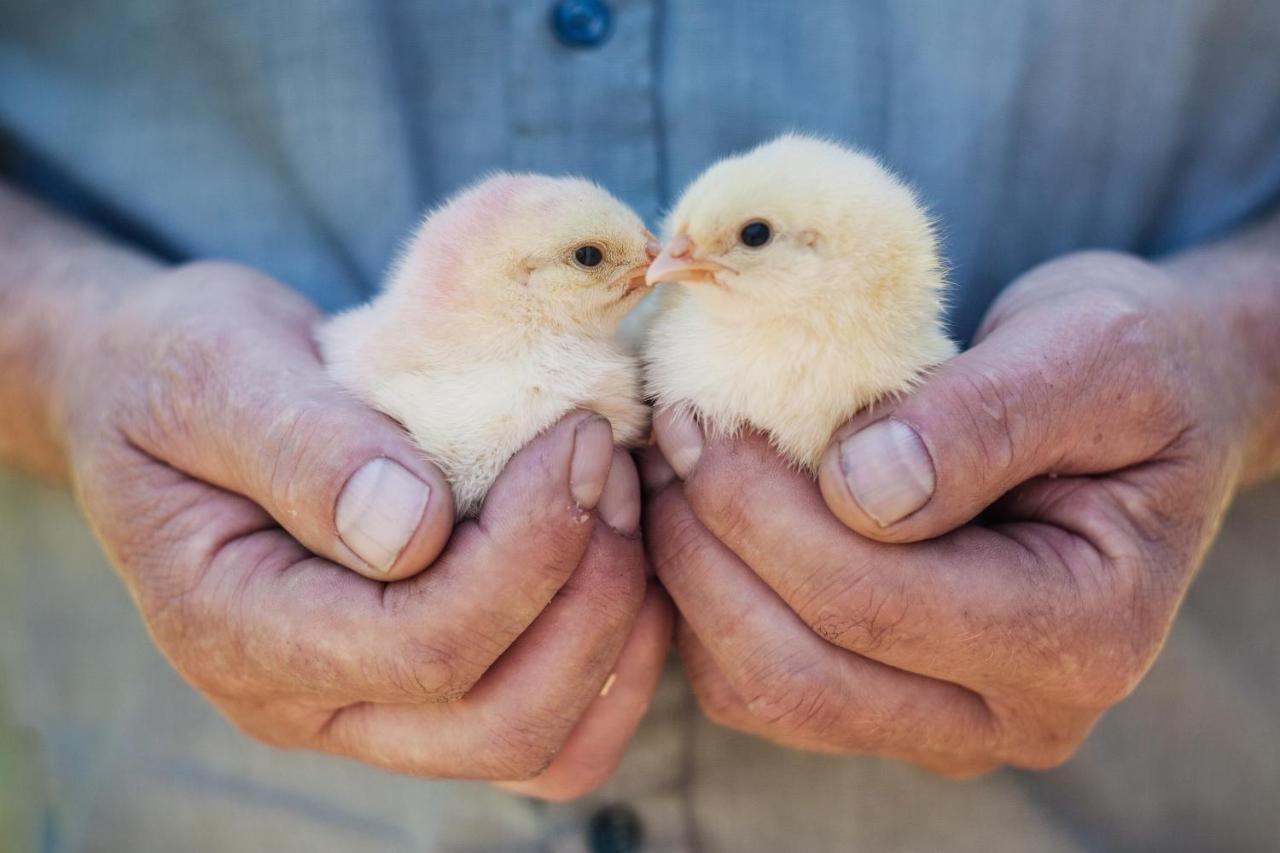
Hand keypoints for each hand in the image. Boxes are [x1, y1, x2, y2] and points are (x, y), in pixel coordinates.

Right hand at [58, 261, 670, 798]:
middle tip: (611, 464)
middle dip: (590, 593)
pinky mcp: (426, 689)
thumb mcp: (213, 372)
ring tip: (623, 498)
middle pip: (500, 721)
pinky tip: (621, 549)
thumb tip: (412, 529)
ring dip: (614, 630)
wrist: (162, 393)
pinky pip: (552, 725)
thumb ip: (301, 448)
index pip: (424, 648)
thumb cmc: (178, 370)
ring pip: (539, 743)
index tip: (577, 433)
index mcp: (236, 632)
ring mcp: (371, 710)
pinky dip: (612, 655)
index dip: (530, 547)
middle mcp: (308, 704)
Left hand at [646, 251, 1253, 774]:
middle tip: (665, 435)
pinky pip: (759, 683)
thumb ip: (985, 419)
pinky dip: (705, 604)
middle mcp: (1014, 714)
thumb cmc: (1128, 370)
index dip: (757, 509)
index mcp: (1082, 635)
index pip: (872, 601)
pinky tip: (698, 511)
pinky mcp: (887, 703)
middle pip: (800, 670)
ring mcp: (945, 721)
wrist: (1143, 410)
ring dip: (691, 580)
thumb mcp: (1089, 352)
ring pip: (764, 693)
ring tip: (670, 467)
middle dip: (705, 548)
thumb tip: (857, 487)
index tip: (696, 412)